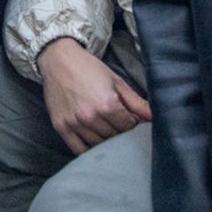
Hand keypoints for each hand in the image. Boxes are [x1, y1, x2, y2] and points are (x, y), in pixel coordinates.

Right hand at [37, 37, 151, 154]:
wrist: (58, 60)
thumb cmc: (88, 68)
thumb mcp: (116, 82)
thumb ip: (136, 102)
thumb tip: (153, 117)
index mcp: (107, 105)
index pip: (128, 127)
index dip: (132, 124)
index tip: (129, 119)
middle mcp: (90, 117)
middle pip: (114, 137)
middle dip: (120, 132)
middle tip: (118, 124)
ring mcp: (74, 123)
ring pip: (98, 145)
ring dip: (106, 141)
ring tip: (106, 129)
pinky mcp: (61, 127)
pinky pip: (78, 150)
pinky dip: (88, 151)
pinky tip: (94, 143)